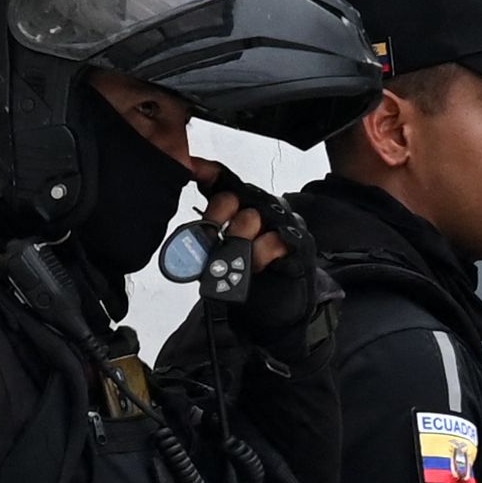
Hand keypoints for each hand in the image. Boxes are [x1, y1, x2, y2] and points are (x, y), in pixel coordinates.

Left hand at [181, 164, 333, 345]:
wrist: (276, 313)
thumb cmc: (245, 280)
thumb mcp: (214, 257)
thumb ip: (201, 240)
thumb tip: (180, 238)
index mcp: (242, 205)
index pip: (223, 180)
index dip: (206, 171)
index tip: (190, 169)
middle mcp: (263, 208)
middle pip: (235, 195)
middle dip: (216, 216)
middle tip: (206, 238)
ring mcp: (284, 224)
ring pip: (253, 217)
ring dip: (236, 242)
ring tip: (230, 264)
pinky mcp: (300, 246)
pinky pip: (275, 240)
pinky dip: (259, 253)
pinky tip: (254, 265)